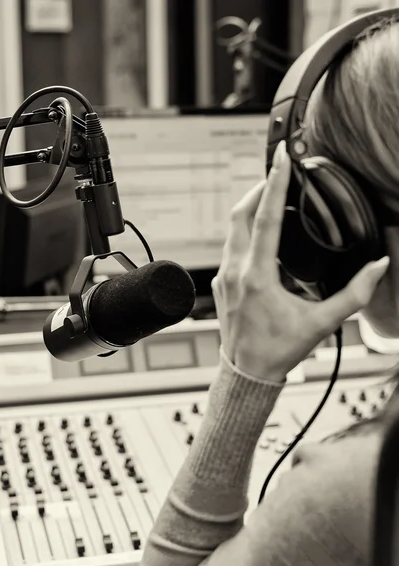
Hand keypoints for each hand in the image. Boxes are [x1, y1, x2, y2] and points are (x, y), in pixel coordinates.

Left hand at [211, 141, 389, 381]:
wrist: (247, 373)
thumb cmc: (279, 350)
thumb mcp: (321, 323)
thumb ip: (354, 294)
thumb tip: (378, 266)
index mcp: (257, 276)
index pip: (266, 218)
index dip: (275, 184)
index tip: (281, 158)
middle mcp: (235, 271)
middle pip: (240, 214)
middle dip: (259, 188)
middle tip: (279, 174)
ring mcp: (223, 276)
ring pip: (233, 229)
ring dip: (251, 208)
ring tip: (273, 197)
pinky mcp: (220, 282)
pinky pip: (231, 246)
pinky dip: (246, 230)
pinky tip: (262, 233)